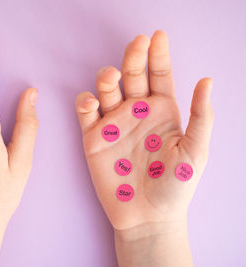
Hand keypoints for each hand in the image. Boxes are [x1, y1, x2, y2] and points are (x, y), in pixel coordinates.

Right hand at [75, 31, 212, 266]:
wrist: (147, 217)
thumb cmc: (175, 186)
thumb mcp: (195, 151)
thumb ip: (200, 117)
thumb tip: (207, 79)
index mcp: (162, 112)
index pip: (159, 75)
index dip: (158, 55)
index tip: (157, 36)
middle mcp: (136, 113)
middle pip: (132, 76)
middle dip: (133, 57)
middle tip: (137, 43)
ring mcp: (114, 124)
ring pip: (106, 90)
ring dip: (107, 77)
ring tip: (112, 75)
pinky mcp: (93, 139)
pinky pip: (86, 113)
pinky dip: (86, 102)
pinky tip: (92, 101)